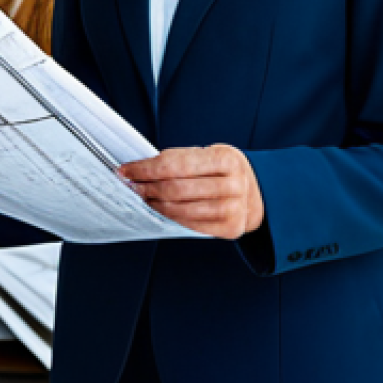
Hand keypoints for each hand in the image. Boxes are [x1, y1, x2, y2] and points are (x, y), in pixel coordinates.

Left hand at [119, 145, 264, 238]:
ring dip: (154, 203)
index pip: (175, 164)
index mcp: (226, 158)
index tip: (126, 169)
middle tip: (131, 184)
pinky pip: (189, 224)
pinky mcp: (230, 228)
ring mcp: (233, 208)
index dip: (145, 168)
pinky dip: (170, 216)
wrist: (256, 194)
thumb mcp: (211, 154)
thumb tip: (141, 166)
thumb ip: (182, 159)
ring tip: (143, 196)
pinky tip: (160, 208)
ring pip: (180, 209)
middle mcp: (233, 184)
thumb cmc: (225, 171)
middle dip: (146, 186)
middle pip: (175, 188)